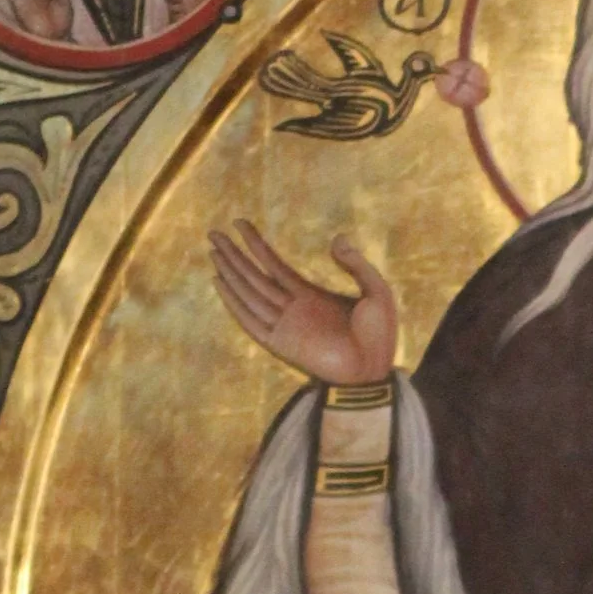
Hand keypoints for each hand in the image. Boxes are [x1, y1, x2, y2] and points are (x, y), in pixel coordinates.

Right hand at [209, 220, 397, 383]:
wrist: (374, 370)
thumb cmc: (379, 335)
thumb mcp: (376, 291)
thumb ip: (357, 264)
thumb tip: (337, 238)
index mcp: (310, 294)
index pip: (274, 263)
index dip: (256, 243)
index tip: (240, 223)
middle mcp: (292, 307)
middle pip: (254, 275)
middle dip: (234, 254)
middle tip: (213, 232)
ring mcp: (285, 325)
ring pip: (249, 292)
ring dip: (230, 272)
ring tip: (213, 250)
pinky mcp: (281, 343)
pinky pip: (251, 320)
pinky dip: (235, 302)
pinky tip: (220, 283)